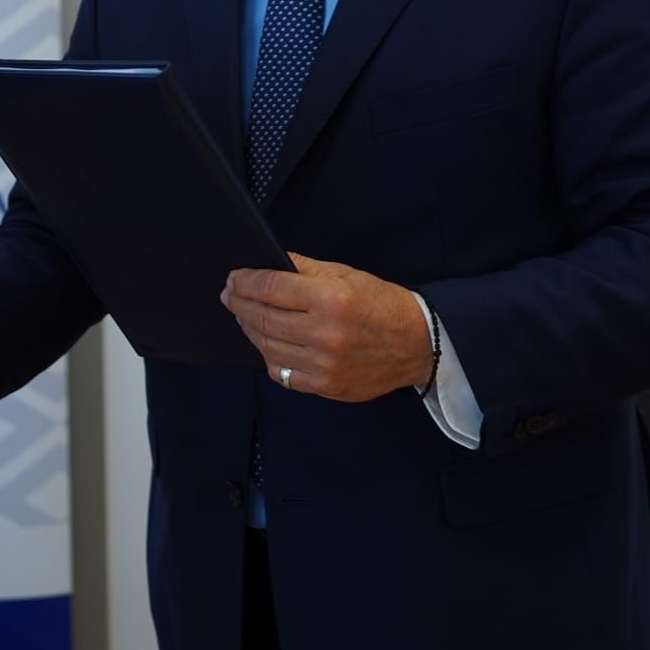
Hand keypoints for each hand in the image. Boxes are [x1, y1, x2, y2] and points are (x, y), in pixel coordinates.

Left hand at [220, 251, 432, 402]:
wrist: (418, 343)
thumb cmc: (381, 304)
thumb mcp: (344, 274)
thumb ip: (303, 268)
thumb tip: (267, 263)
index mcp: (330, 299)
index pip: (270, 288)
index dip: (245, 282)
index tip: (234, 278)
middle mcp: (325, 334)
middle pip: (262, 318)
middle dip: (239, 304)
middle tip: (230, 295)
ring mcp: (324, 365)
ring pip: (267, 347)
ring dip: (249, 329)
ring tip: (245, 316)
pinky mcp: (326, 386)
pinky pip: (283, 374)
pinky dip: (270, 357)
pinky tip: (267, 344)